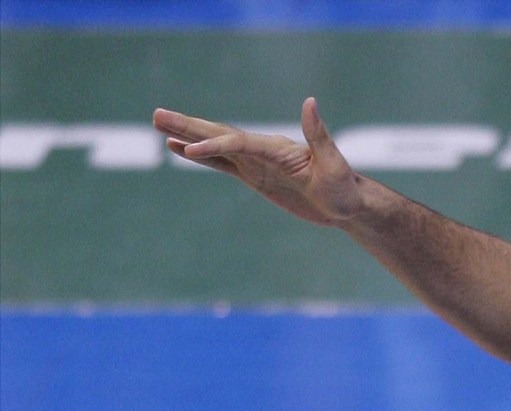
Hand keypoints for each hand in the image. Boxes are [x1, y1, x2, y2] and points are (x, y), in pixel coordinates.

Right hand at [152, 97, 361, 225]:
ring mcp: (256, 162)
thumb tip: (310, 101)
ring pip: (215, 146)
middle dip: (188, 126)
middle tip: (156, 114)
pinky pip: (222, 164)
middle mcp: (263, 149)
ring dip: (187, 135)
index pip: (239, 143)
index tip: (188, 150)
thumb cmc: (345, 186)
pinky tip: (180, 150)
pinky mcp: (255, 176)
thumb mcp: (334, 163)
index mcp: (277, 147)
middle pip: (219, 134)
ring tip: (158, 124)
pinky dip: (201, 156)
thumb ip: (318, 135)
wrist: (349, 204)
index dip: (214, 145)